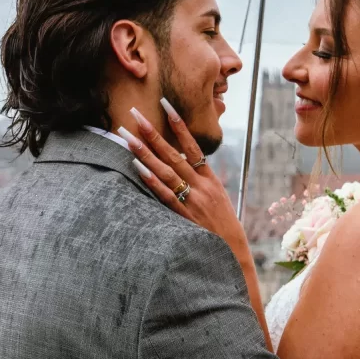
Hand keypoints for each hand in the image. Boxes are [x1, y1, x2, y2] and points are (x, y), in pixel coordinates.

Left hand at [119, 103, 245, 251]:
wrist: (232, 254)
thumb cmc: (224, 227)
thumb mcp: (218, 199)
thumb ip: (202, 181)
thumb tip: (186, 164)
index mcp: (210, 179)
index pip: (192, 145)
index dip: (179, 125)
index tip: (165, 105)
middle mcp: (201, 186)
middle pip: (173, 154)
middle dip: (153, 133)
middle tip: (135, 114)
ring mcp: (192, 200)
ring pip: (165, 170)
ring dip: (144, 152)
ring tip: (126, 136)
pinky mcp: (184, 216)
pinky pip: (165, 194)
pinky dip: (151, 179)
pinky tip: (137, 166)